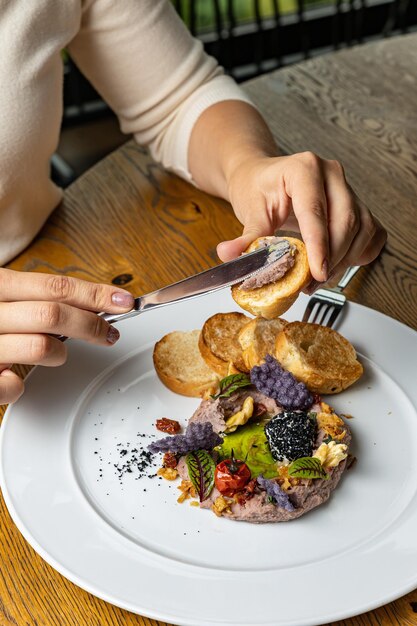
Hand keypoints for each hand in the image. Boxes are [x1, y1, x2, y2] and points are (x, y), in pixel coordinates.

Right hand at [0, 269, 133, 404]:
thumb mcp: (1, 297)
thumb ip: (35, 298)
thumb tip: (90, 302)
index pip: (55, 286)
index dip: (96, 294)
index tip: (124, 301)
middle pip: (54, 314)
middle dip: (91, 325)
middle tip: (108, 334)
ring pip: (41, 347)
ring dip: (59, 353)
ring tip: (57, 353)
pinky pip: (11, 385)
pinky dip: (20, 385)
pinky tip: (14, 377)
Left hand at [217, 152, 386, 283]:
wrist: (264, 177)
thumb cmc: (258, 188)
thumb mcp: (249, 210)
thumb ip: (246, 236)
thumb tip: (229, 254)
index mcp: (304, 168)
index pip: (317, 211)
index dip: (319, 246)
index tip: (317, 273)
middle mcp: (332, 174)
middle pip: (346, 222)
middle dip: (332, 259)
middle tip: (311, 283)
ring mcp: (348, 188)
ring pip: (362, 229)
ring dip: (344, 261)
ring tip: (318, 278)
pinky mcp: (358, 204)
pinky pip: (372, 233)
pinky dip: (360, 253)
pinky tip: (340, 263)